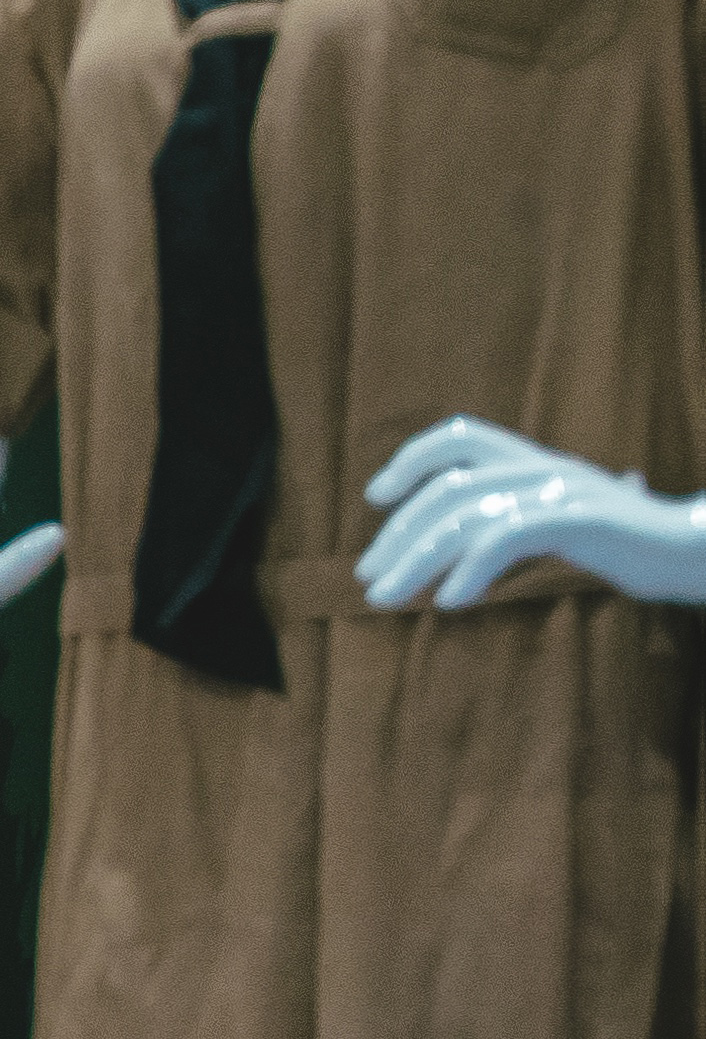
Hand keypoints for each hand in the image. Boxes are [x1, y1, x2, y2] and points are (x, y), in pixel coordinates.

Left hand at [360, 416, 705, 610]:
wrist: (698, 550)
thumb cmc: (631, 544)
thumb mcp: (566, 525)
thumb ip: (521, 522)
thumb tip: (472, 544)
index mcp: (537, 464)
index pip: (463, 436)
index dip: (413, 457)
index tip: (376, 496)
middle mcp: (545, 469)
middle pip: (450, 489)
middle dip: (398, 533)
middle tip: (366, 578)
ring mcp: (564, 491)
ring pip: (468, 515)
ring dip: (417, 559)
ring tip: (384, 599)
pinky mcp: (582, 519)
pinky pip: (509, 536)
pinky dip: (471, 569)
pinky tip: (450, 603)